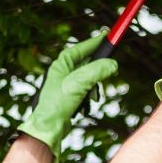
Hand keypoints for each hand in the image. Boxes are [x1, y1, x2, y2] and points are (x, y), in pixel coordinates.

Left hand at [18, 33, 117, 158]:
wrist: (49, 127)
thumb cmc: (57, 103)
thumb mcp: (79, 83)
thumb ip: (97, 71)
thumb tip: (113, 64)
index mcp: (61, 64)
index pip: (81, 48)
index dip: (95, 42)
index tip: (108, 35)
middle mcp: (63, 72)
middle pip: (88, 63)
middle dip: (98, 70)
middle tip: (110, 70)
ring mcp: (66, 84)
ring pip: (89, 78)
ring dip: (94, 87)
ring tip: (92, 95)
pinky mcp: (70, 96)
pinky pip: (86, 91)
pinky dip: (90, 96)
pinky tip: (86, 104)